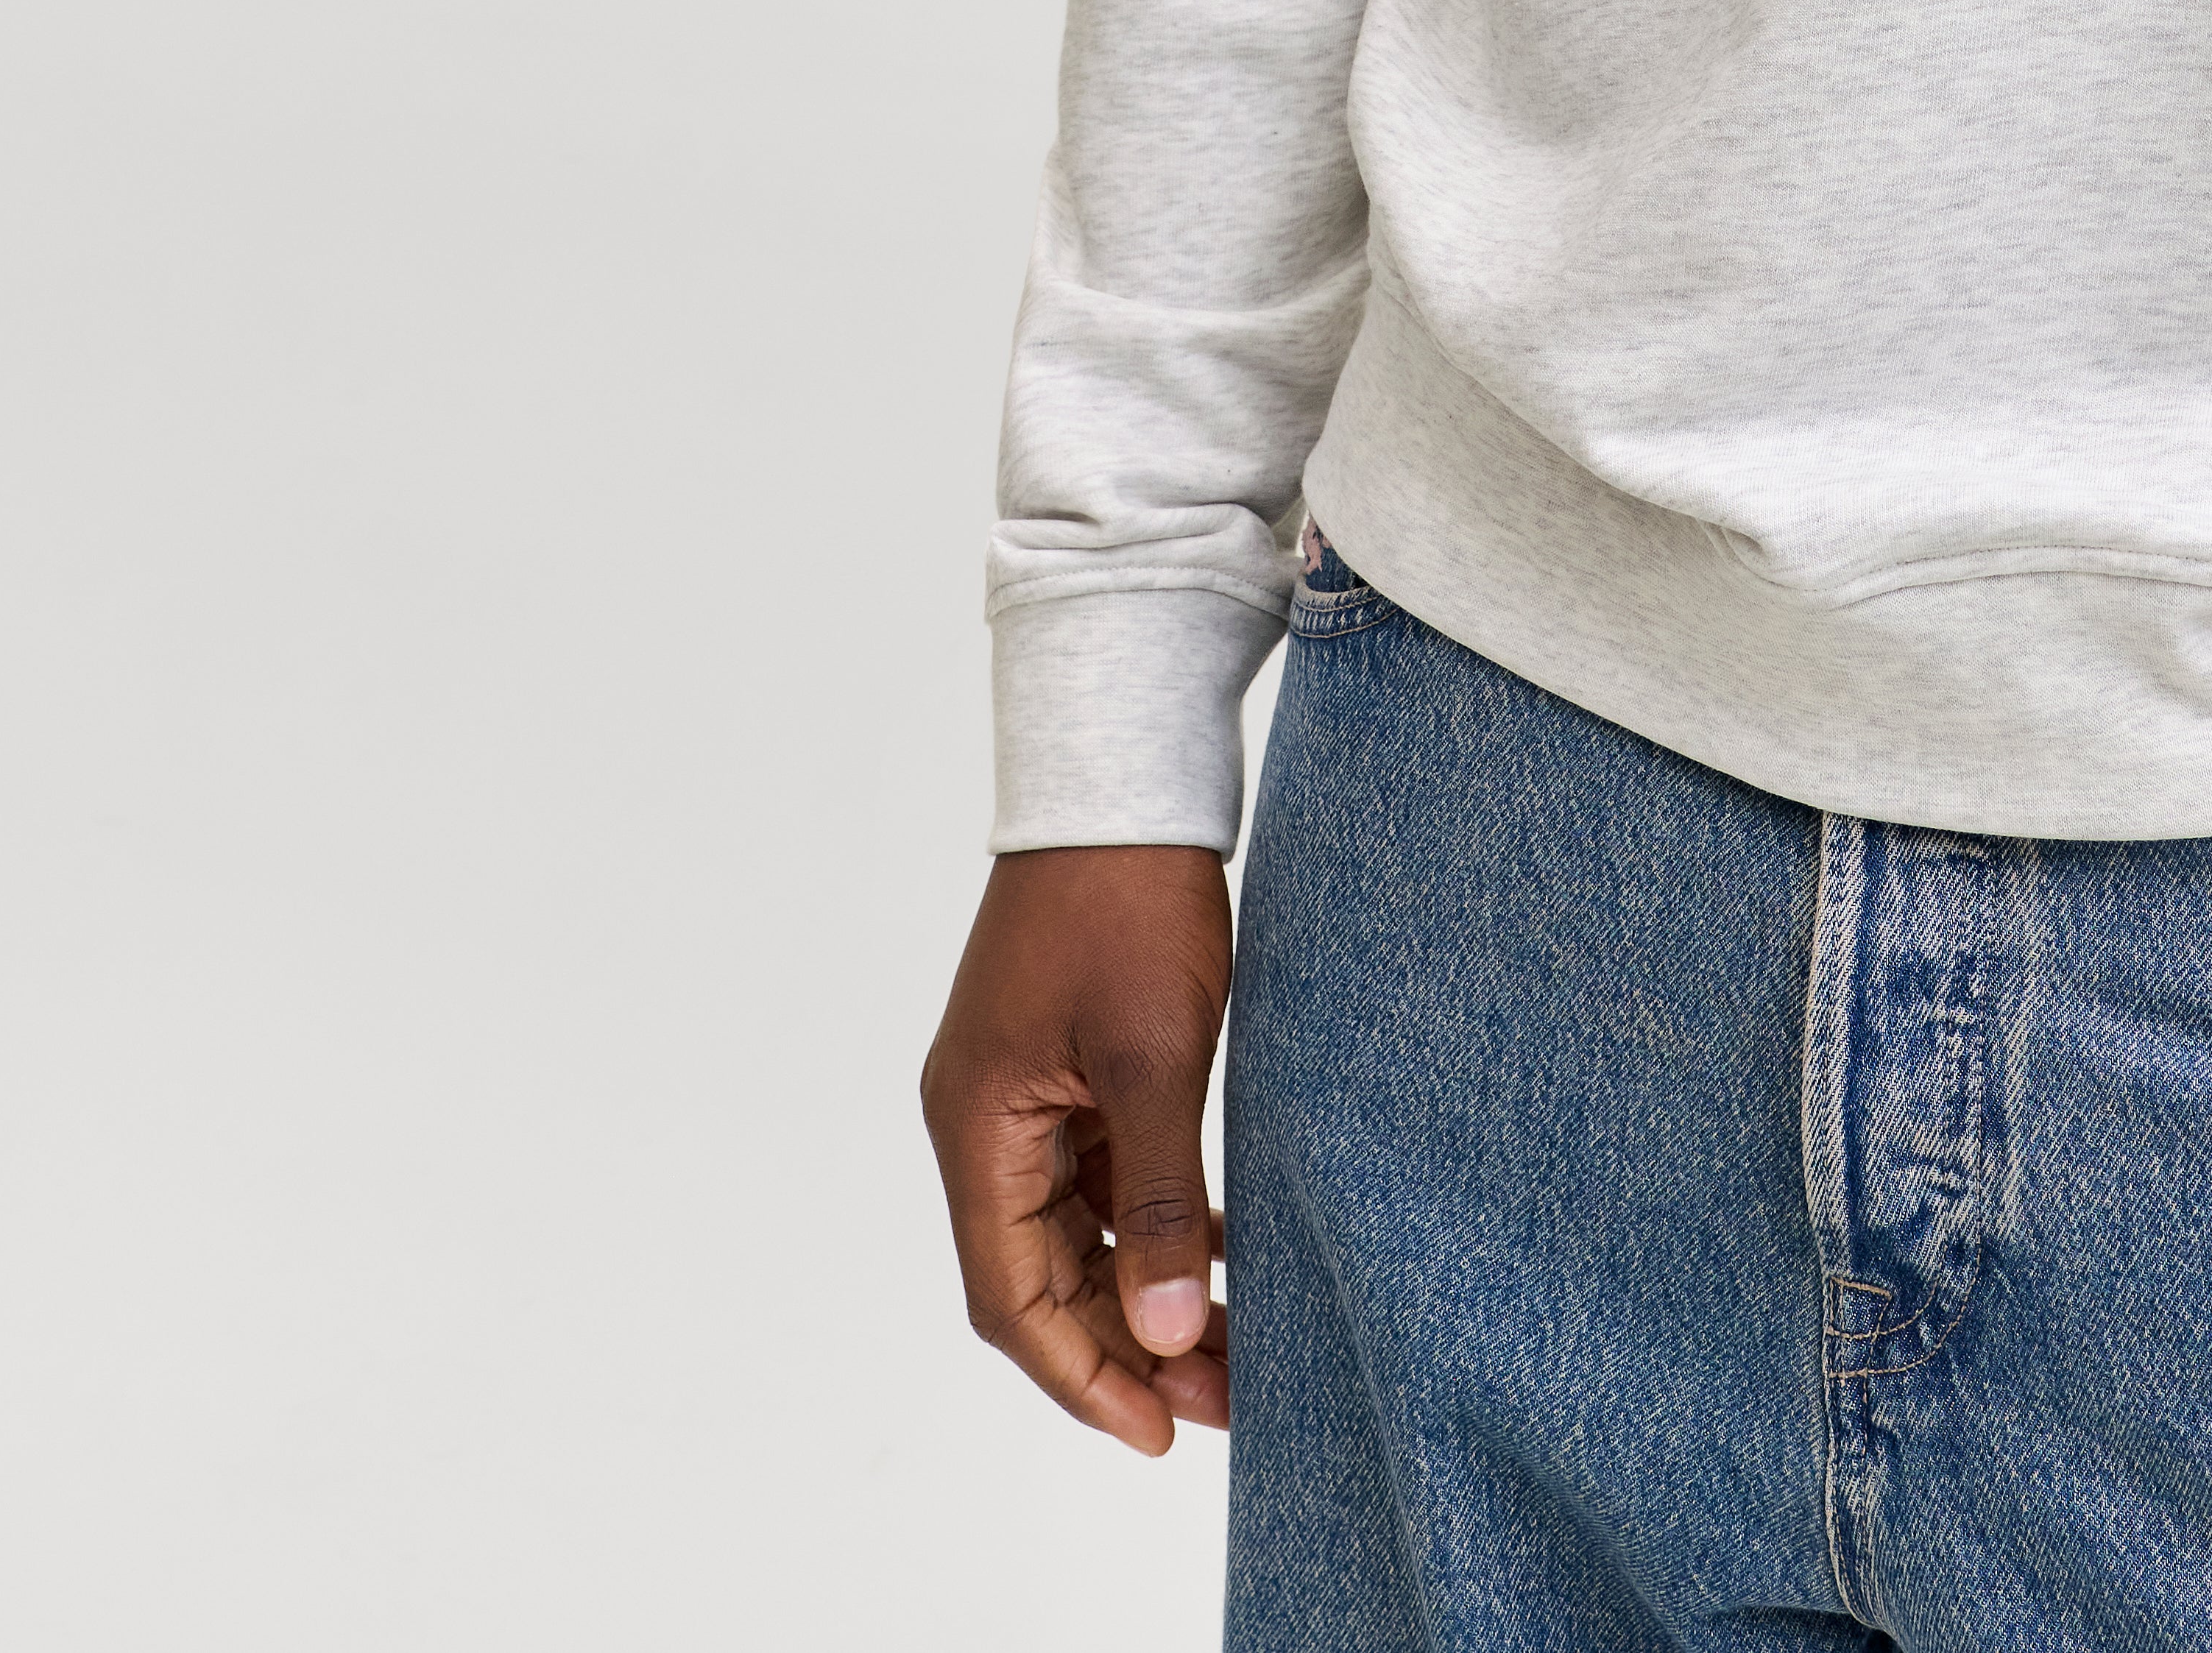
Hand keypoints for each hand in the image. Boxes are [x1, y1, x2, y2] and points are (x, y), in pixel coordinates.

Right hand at [922, 844, 1233, 1453]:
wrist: (1125, 778)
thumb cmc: (1126, 902)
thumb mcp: (1155, 1056)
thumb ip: (1162, 1198)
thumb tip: (1169, 1336)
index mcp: (977, 1126)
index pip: (1014, 1297)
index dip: (1083, 1376)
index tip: (1160, 1433)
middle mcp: (983, 1119)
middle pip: (1042, 1274)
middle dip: (1124, 1346)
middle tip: (1222, 1400)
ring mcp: (1022, 1091)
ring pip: (1076, 1230)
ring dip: (1145, 1288)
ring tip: (1234, 1347)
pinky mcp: (1064, 1064)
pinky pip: (1100, 1174)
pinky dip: (1154, 1219)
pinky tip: (1223, 1249)